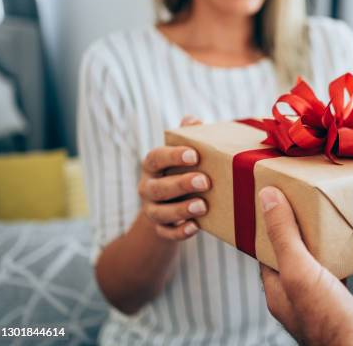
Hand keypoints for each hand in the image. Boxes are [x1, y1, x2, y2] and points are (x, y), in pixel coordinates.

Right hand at [138, 116, 209, 239]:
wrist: (170, 203)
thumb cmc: (181, 170)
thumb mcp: (183, 153)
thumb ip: (187, 136)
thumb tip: (193, 120)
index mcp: (152, 165)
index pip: (156, 157)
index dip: (173, 156)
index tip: (194, 154)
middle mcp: (147, 187)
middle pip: (158, 187)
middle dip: (181, 184)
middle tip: (205, 181)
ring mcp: (152, 210)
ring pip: (160, 212)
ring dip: (181, 209)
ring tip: (202, 206)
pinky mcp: (160, 229)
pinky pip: (166, 233)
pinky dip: (179, 232)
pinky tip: (195, 227)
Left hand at [258, 187, 352, 345]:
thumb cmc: (329, 321)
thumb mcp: (300, 270)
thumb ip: (284, 235)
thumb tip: (267, 197)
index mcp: (282, 291)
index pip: (271, 253)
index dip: (274, 227)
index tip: (283, 202)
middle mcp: (303, 302)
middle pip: (304, 261)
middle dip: (313, 234)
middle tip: (323, 207)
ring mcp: (330, 310)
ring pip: (336, 274)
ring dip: (345, 251)